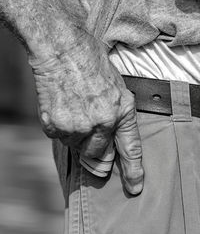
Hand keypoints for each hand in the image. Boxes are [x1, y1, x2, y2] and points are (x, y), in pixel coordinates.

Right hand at [33, 35, 143, 194]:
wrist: (61, 47)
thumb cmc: (88, 58)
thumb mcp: (115, 82)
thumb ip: (115, 110)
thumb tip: (108, 131)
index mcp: (121, 110)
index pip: (130, 148)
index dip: (132, 170)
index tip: (134, 186)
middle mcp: (101, 123)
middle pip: (97, 153)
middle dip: (93, 146)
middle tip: (86, 128)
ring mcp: (77, 126)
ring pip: (75, 144)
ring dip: (74, 133)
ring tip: (72, 107)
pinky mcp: (55, 125)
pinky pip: (58, 136)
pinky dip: (59, 126)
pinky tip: (60, 106)